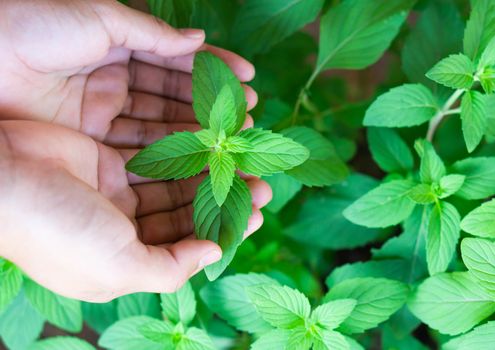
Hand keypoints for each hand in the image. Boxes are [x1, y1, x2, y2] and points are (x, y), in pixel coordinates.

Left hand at [0, 0, 256, 145]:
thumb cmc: (33, 27)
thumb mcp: (100, 18)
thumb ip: (152, 33)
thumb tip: (199, 39)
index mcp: (114, 48)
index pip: (173, 62)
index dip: (211, 69)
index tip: (248, 78)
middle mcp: (111, 84)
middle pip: (171, 98)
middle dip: (210, 106)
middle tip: (249, 116)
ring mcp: (100, 117)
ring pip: (159, 125)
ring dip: (196, 132)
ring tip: (234, 138)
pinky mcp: (88, 144)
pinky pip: (137, 147)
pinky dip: (168, 151)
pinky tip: (199, 155)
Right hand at [0, 121, 270, 301]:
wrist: (1, 179)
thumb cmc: (59, 234)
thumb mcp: (119, 268)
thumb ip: (171, 267)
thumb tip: (214, 254)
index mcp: (124, 260)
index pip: (185, 246)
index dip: (223, 231)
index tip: (257, 213)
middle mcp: (121, 227)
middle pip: (184, 211)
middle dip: (223, 198)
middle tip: (262, 182)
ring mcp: (114, 190)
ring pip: (174, 181)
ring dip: (209, 171)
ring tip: (245, 157)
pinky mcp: (107, 158)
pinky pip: (156, 154)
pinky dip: (184, 150)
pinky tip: (213, 142)